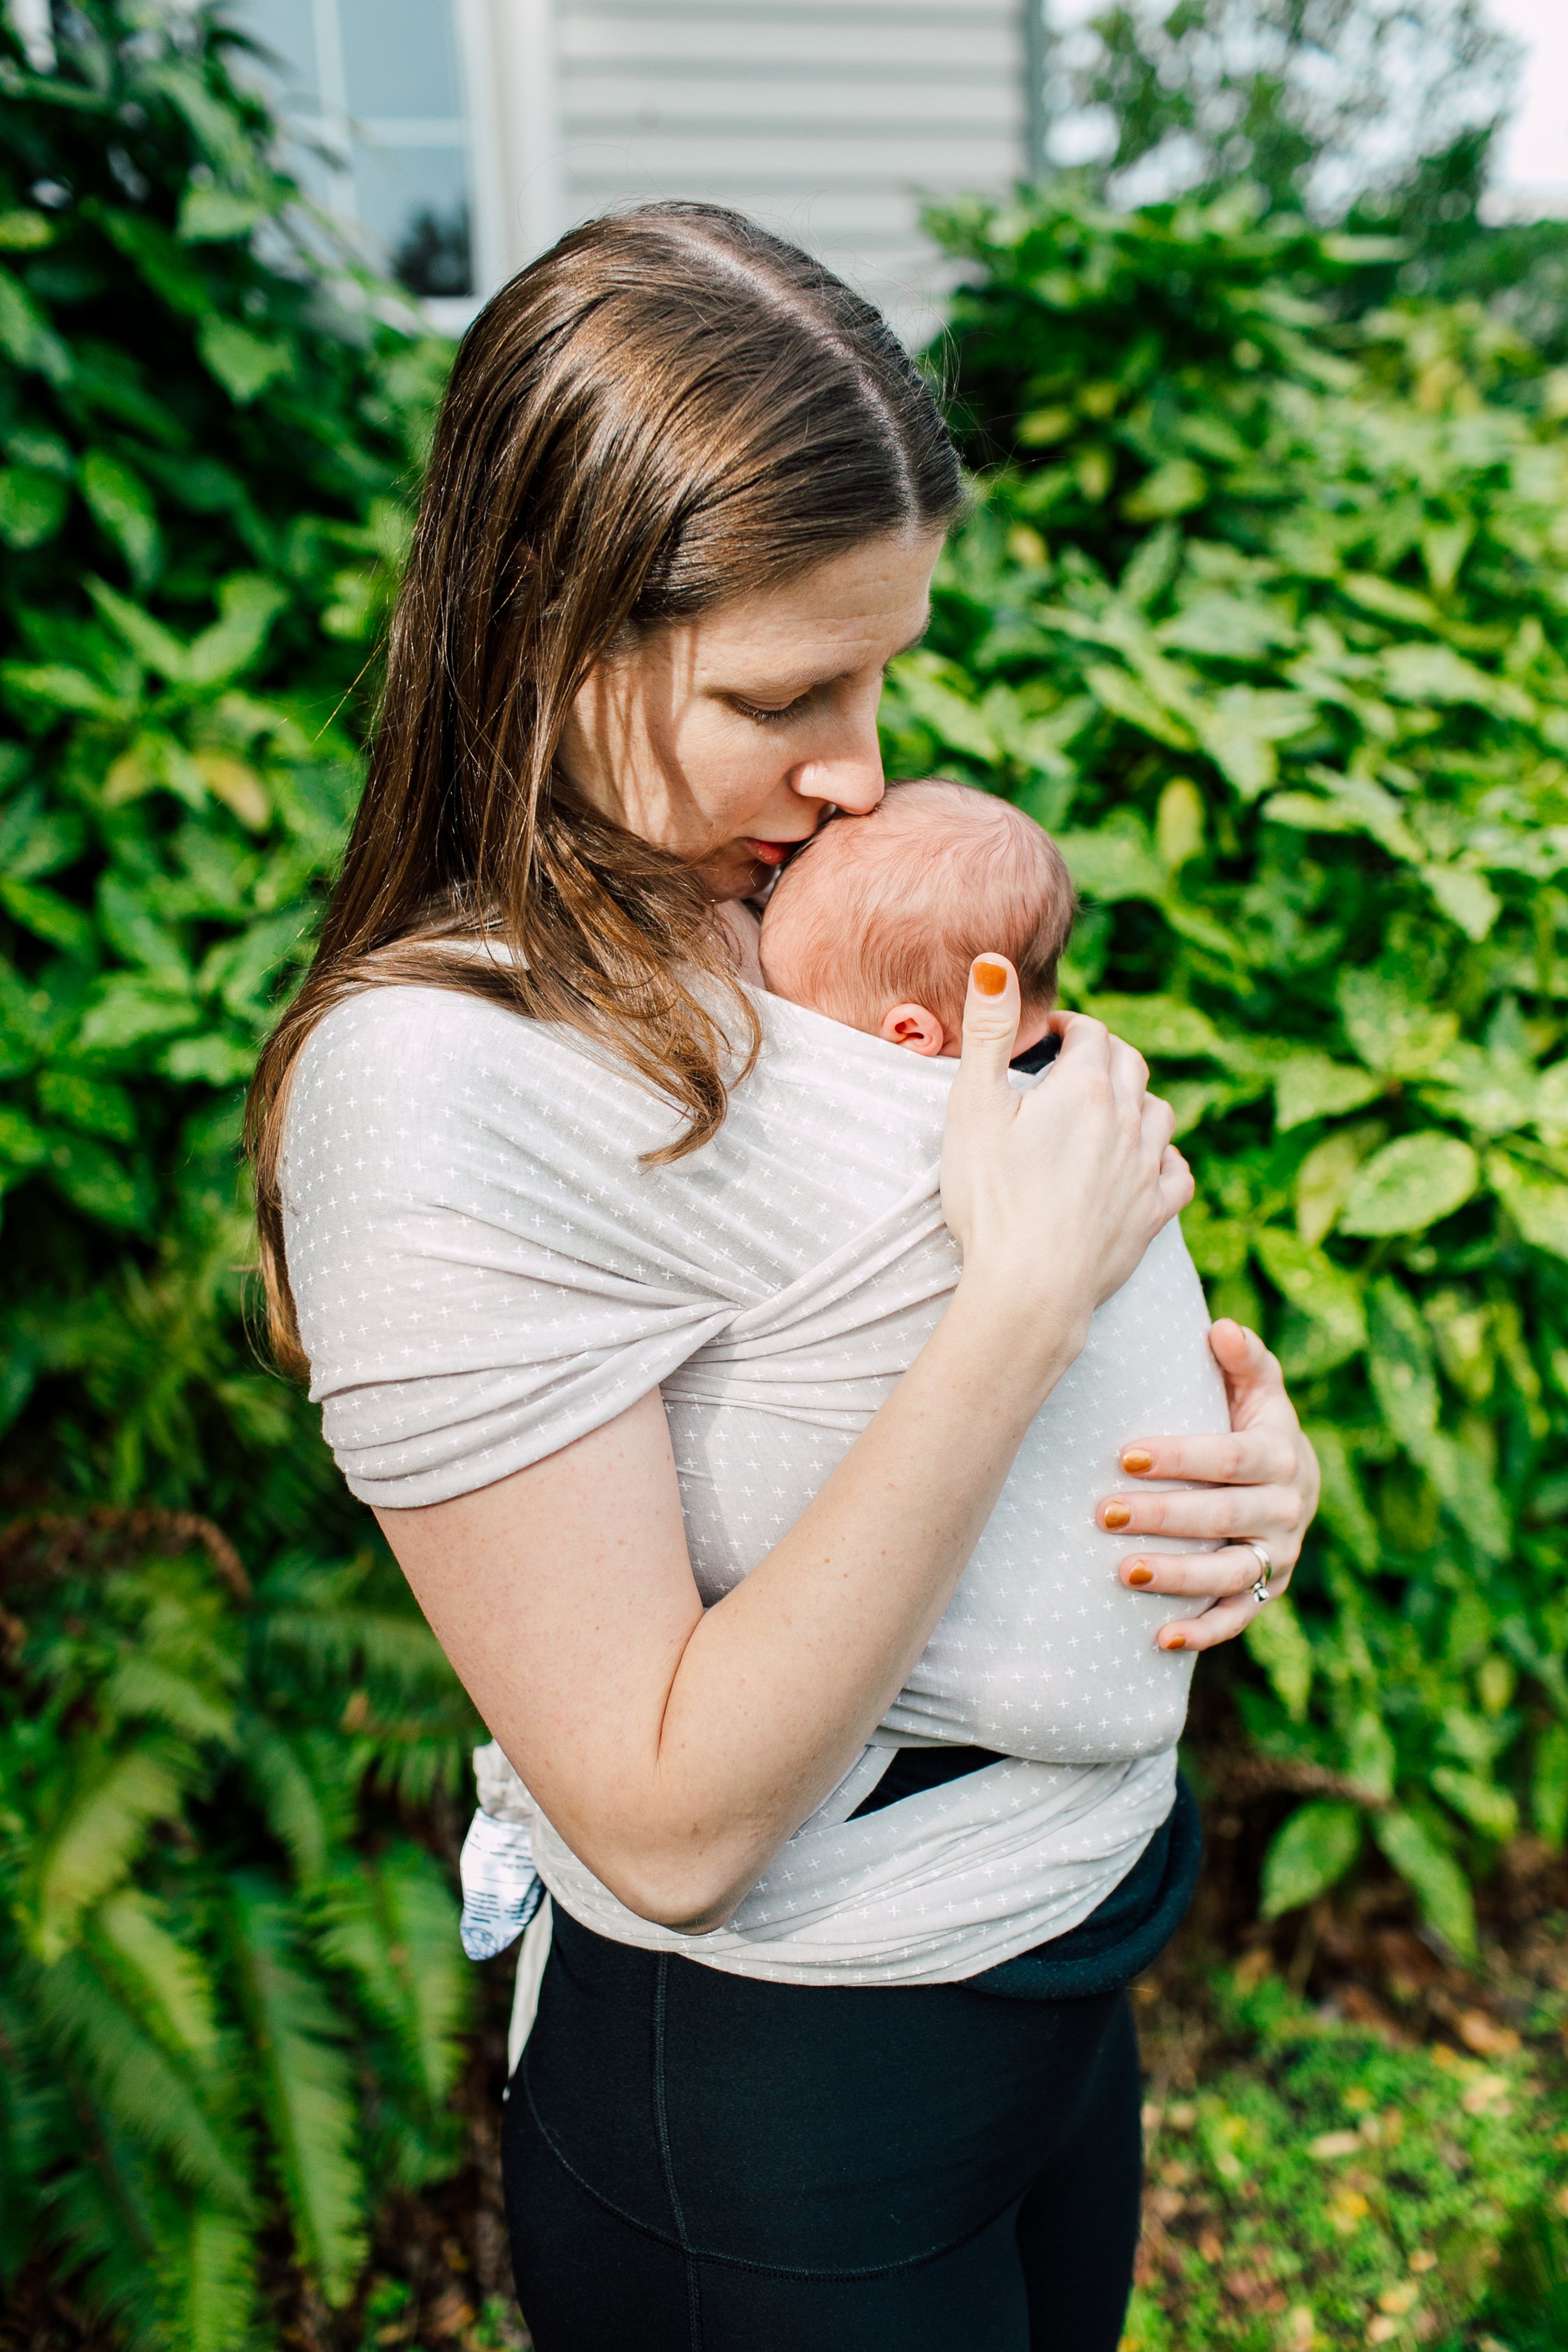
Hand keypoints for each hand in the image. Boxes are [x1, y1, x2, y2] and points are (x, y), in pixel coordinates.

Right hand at [941, 957, 1193, 1351]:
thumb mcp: (974, 1106)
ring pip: (1160, 1113)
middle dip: (1106, 1055)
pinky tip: (1146, 1163)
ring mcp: (1145, 1169)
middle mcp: (1128, 1121)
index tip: (1047, 1036)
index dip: (1069, 1028)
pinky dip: (1164, 1158)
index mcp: (1086, 1088)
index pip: (1091, 1034)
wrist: (1030, 1287)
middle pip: (1132, 1066)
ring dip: (1138, 1100)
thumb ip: (989, 1030)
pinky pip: (1177, 1172)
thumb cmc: (992, 1197)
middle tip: (1074, 1064)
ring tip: (1109, 1108)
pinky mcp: (1152, 1214)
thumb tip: (995, 961)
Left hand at [1098, 1320, 1319, 1652]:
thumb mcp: (1258, 1390)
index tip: (1125, 1456)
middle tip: (1105, 1512)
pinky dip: (1202, 1632)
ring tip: (1123, 1572)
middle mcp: (1287, 1509)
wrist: (1294, 1482)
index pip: (1230, 1459)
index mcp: (1282, 1455)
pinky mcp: (1267, 1591)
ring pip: (1229, 1572)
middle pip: (1223, 1516)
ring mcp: (1278, 1555)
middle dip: (1164, 1516)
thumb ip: (1244, 1360)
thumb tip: (1222, 1328)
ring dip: (1178, 1576)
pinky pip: (1238, 1617)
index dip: (1181, 1458)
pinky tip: (1160, 1639)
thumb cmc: (1254, 1424)